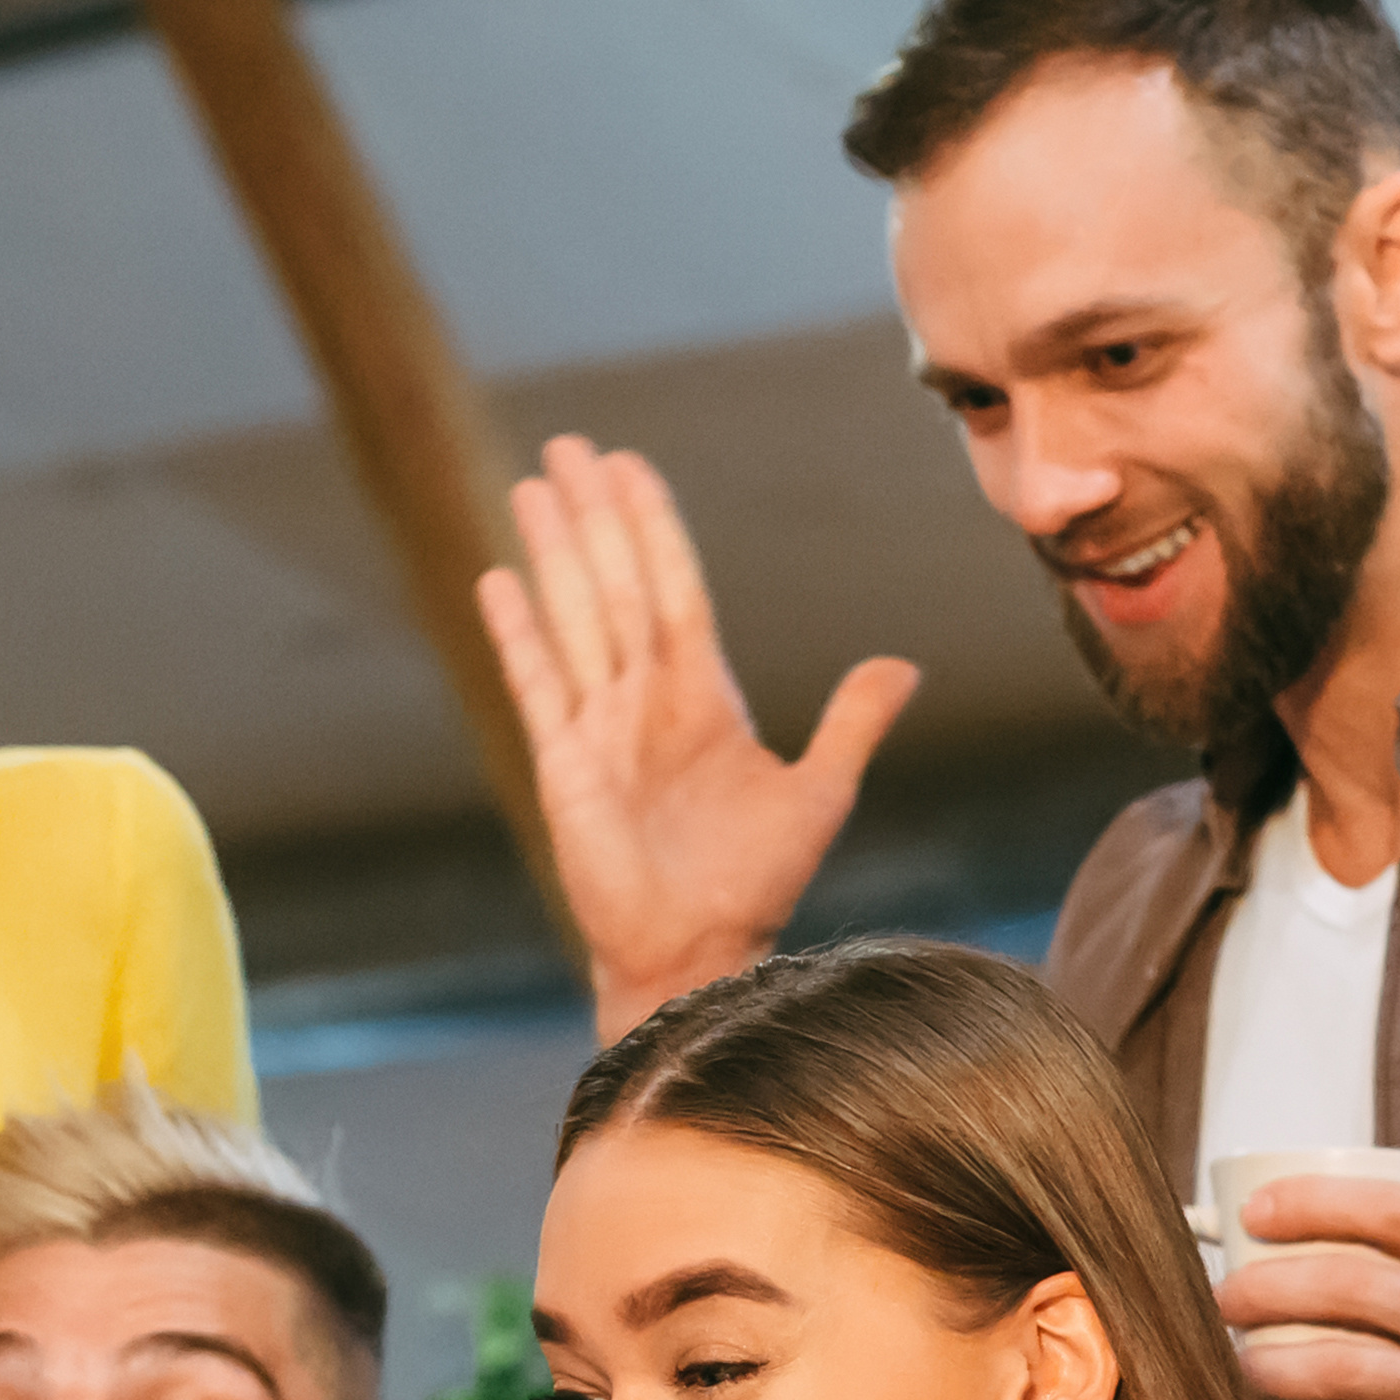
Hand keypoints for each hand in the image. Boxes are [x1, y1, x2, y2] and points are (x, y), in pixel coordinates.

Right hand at [478, 439, 918, 1035]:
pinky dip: (516, 633)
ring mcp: (599, 727)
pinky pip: (536, 682)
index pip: (674, 587)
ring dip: (553, 552)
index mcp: (702, 695)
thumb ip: (853, 724)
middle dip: (594, 515)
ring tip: (532, 488)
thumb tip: (904, 663)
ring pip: (574, 615)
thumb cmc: (755, 885)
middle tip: (569, 446)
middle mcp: (645, 700)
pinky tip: (495, 581)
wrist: (696, 952)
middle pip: (616, 583)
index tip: (630, 467)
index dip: (653, 525)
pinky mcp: (562, 763)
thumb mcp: (819, 794)